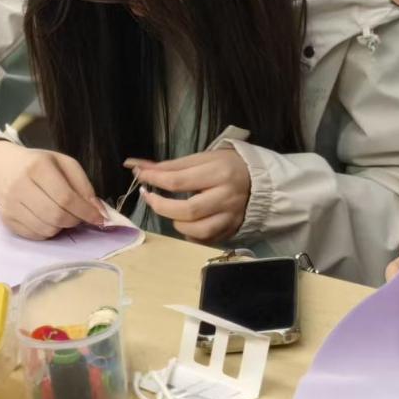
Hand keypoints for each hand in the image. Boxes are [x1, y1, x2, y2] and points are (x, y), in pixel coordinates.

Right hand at [0, 140, 105, 239]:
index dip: (86, 211)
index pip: (66, 197)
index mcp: (38, 167)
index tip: (100, 218)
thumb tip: (99, 211)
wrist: (3, 168)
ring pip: (47, 229)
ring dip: (62, 226)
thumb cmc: (40, 165)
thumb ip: (84, 186)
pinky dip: (48, 231)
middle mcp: (20, 186)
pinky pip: (36, 236)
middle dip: (75, 220)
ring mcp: (10, 205)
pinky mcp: (7, 220)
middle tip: (80, 215)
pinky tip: (48, 218)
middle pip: (57, 215)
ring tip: (62, 213)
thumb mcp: (65, 164)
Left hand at [125, 149, 250, 243]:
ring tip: (173, 212)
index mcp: (220, 173)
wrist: (259, 181)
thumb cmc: (227, 166)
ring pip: (197, 230)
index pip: (180, 181)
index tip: (140, 176)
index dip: (155, 180)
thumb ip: (172, 166)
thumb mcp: (203, 158)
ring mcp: (230, 217)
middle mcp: (226, 197)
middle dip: (161, 206)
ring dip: (177, 223)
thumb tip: (139, 167)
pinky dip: (190, 234)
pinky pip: (205, 240)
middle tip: (149, 197)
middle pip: (188, 210)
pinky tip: (187, 222)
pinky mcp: (231, 230)